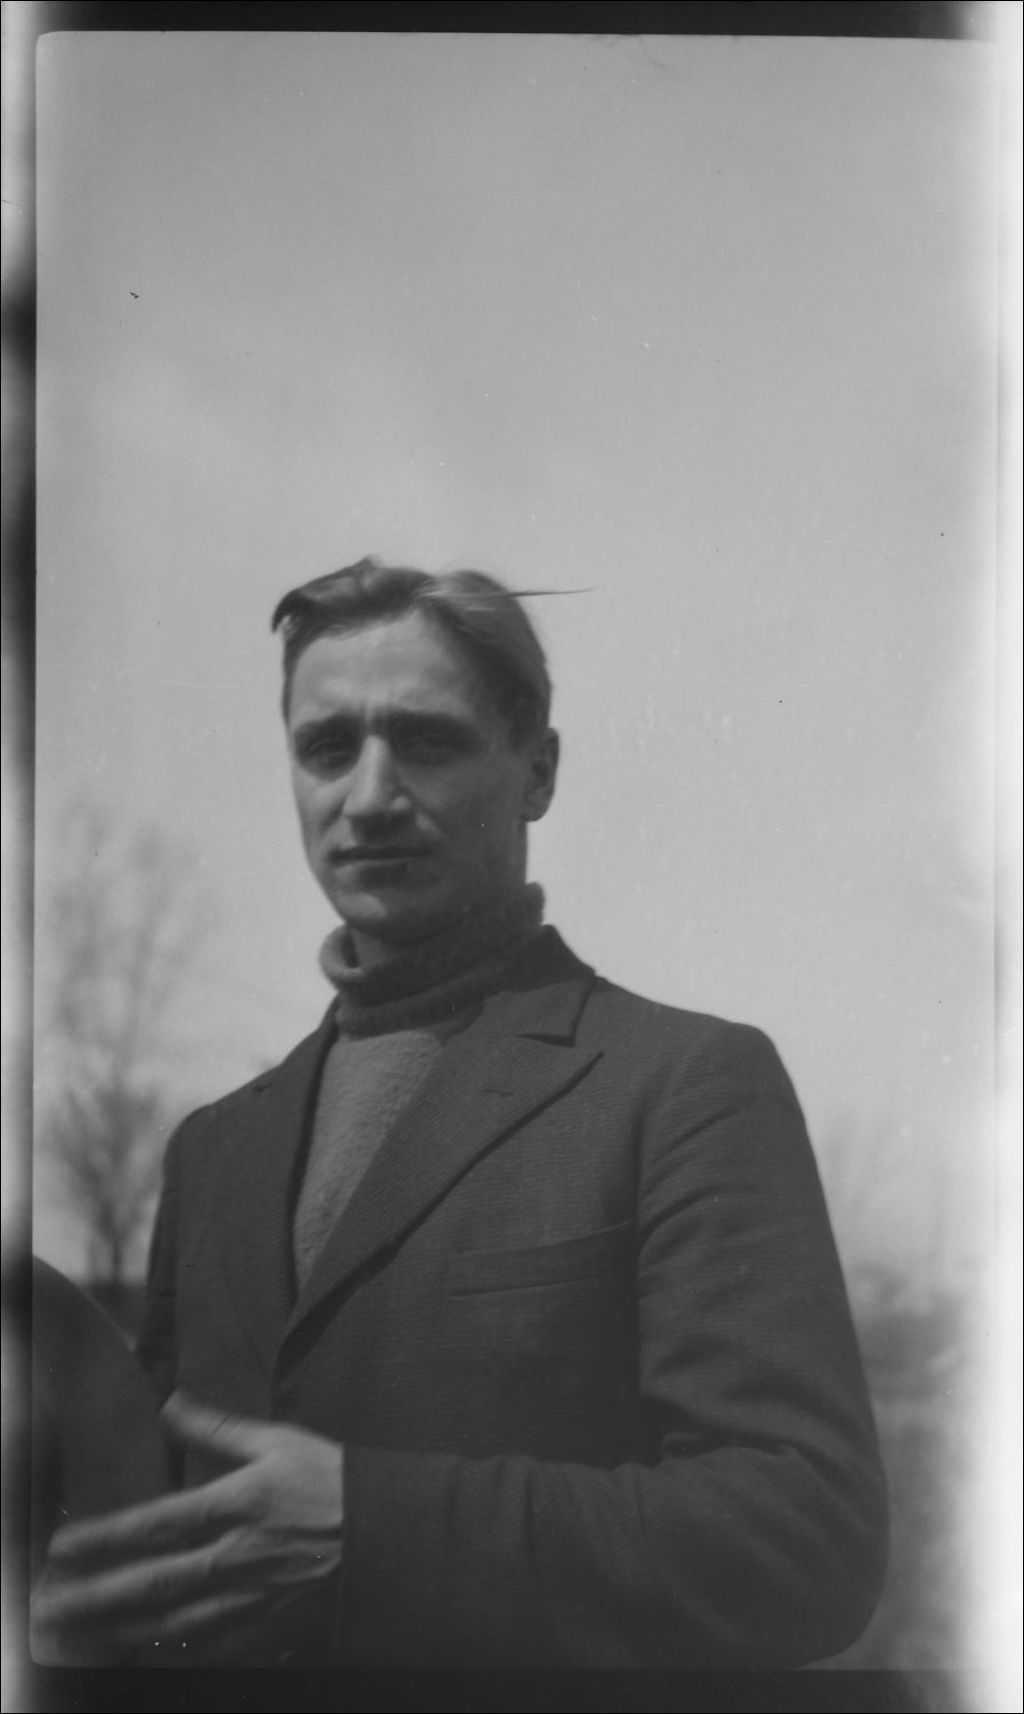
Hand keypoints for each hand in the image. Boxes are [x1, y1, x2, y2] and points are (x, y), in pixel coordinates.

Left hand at [31, 1392, 343, 1666]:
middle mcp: (236, 1559)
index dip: (104, 1538)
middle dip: (94, 1597)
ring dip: (119, 1632)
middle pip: (150, 1584)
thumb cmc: (334, 1481)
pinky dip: (172, 1655)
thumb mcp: (280, 1440)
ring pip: (170, 1625)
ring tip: (78, 1638)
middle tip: (50, 1606)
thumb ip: (219, 1427)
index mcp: (238, 1505)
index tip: (62, 1548)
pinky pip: (209, 1652)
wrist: (392, 1540)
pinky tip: (142, 1655)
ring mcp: (250, 1603)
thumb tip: (171, 1401)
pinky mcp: (267, 1633)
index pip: (155, 1525)